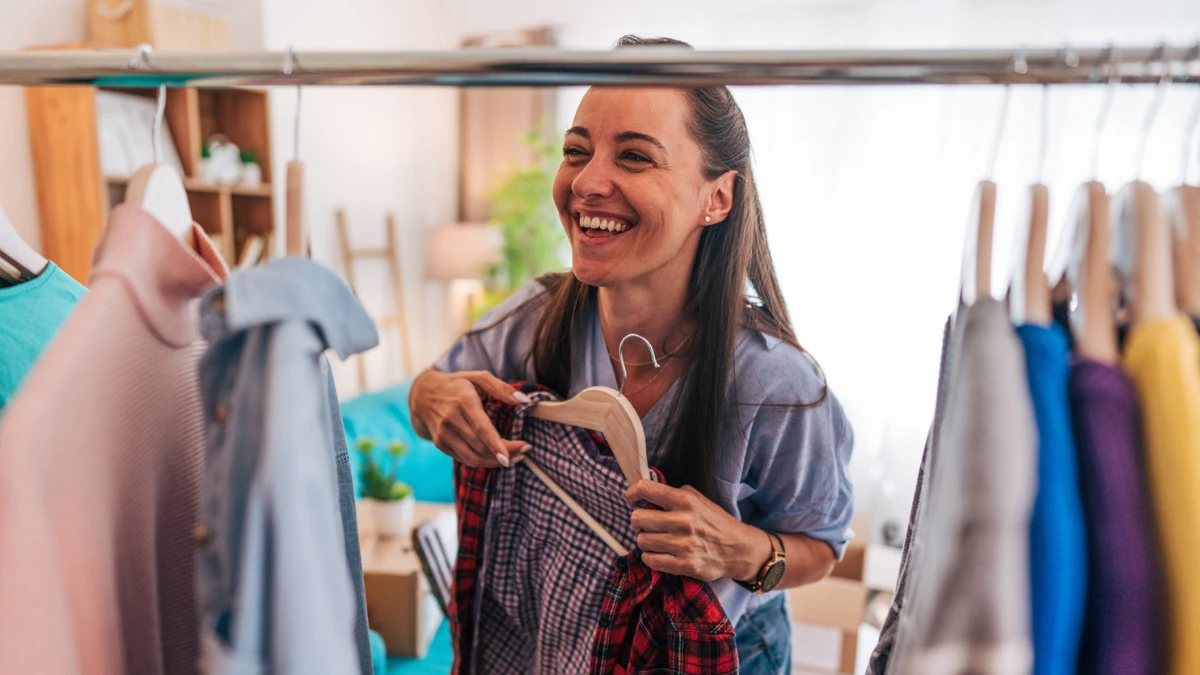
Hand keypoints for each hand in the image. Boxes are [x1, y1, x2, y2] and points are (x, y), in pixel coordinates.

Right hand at [409, 369, 530, 467]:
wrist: (424, 395)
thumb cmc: (458, 385)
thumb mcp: (479, 377)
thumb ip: (502, 388)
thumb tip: (524, 401)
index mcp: (463, 401)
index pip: (481, 428)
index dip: (497, 444)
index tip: (514, 453)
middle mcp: (451, 419)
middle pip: (481, 445)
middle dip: (506, 452)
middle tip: (525, 451)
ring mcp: (443, 434)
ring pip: (473, 457)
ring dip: (495, 462)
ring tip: (515, 458)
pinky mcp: (440, 444)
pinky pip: (465, 459)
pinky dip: (483, 462)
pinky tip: (497, 458)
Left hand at [626, 480, 771, 582]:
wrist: (738, 549)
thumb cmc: (714, 521)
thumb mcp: (698, 498)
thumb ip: (673, 494)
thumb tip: (645, 493)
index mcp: (685, 500)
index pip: (644, 489)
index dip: (632, 493)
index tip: (633, 500)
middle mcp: (683, 521)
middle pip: (637, 519)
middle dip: (638, 521)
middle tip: (646, 524)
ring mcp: (684, 545)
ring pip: (641, 541)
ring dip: (645, 540)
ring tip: (655, 539)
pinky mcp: (685, 565)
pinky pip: (651, 560)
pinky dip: (650, 556)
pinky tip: (659, 552)